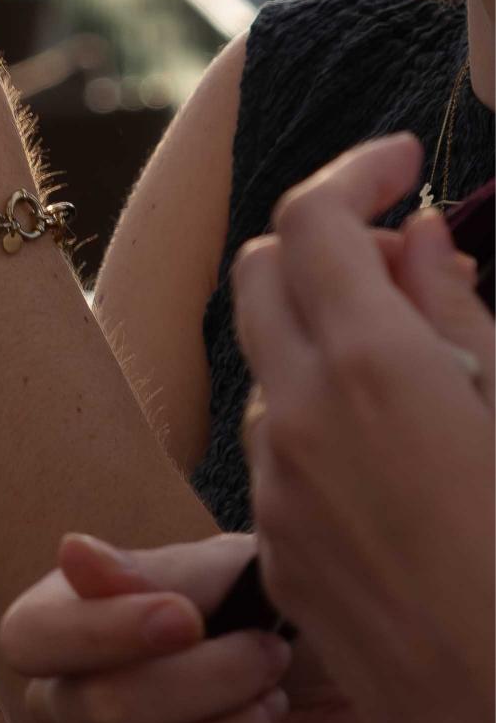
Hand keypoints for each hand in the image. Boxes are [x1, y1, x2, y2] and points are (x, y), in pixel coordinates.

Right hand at [0, 531, 393, 722]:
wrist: (359, 688)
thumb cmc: (283, 612)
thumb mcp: (235, 573)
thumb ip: (158, 573)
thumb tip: (74, 553)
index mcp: (73, 625)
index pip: (29, 638)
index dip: (100, 633)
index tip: (188, 620)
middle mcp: (72, 708)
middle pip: (90, 713)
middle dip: (200, 683)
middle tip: (270, 654)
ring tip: (270, 712)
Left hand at [234, 135, 492, 722]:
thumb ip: (460, 317)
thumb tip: (415, 240)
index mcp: (372, 369)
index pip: (314, 218)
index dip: (355, 171)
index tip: (403, 163)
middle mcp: (300, 421)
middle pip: (262, 274)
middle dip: (323, 243)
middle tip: (408, 261)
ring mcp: (278, 494)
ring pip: (266, 365)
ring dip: (320, 336)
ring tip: (421, 364)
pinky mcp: (278, 559)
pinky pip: (275, 455)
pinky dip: (318, 419)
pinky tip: (399, 454)